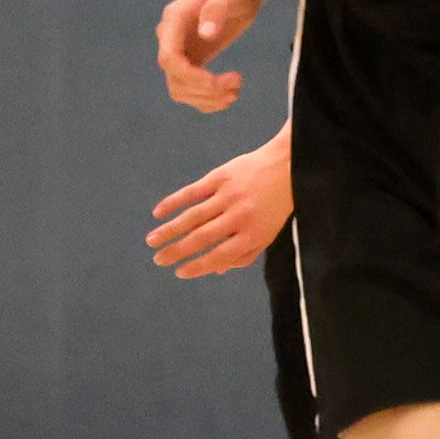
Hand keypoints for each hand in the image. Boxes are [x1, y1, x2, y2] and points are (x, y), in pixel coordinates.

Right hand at [148, 129, 293, 278]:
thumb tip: (216, 270)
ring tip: (152, 241)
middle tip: (158, 260)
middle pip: (201, 238)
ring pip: (192, 217)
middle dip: (176, 251)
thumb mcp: (268, 233)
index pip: (220, 256)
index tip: (179, 272)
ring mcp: (228, 196)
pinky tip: (158, 213)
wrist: (287, 165)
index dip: (197, 267)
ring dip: (169, 230)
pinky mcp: (220, 177)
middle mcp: (240, 216)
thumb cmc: (276, 205)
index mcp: (254, 234)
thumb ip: (245, 254)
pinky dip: (173, 203)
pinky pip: (192, 193)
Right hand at [154, 0, 271, 110]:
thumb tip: (206, 33)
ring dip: (205, 98)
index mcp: (174, 21)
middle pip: (174, 79)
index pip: (170, 60)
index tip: (220, 83)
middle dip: (203, 91)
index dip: (192, 78)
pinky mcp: (195, 57)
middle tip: (235, 90)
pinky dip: (208, 97)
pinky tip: (230, 94)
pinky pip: (192, 87)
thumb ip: (216, 10)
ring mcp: (182, 49)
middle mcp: (172, 38)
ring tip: (234, 94)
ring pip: (181, 88)